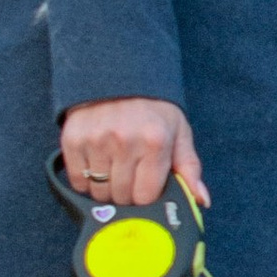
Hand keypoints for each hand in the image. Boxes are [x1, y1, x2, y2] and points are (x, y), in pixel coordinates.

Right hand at [61, 100, 208, 211]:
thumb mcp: (178, 132)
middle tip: (129, 175)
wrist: (118, 75)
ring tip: (113, 168)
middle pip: (121, 197)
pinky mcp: (73, 140)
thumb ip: (189, 167)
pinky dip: (85, 180)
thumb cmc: (153, 109)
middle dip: (126, 194)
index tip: (145, 186)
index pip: (145, 197)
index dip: (145, 196)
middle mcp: (124, 141)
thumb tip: (202, 200)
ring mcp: (96, 140)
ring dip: (106, 188)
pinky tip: (96, 165)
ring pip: (98, 192)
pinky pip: (77, 181)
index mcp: (155, 142)